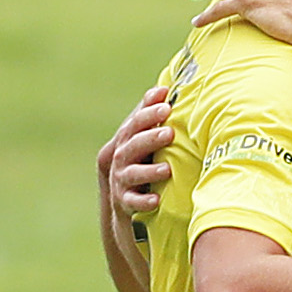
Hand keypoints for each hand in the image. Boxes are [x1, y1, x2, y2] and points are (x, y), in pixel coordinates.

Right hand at [105, 87, 173, 214]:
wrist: (127, 203)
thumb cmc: (141, 162)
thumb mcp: (143, 139)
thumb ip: (150, 117)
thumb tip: (164, 88)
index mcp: (127, 141)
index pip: (134, 124)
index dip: (148, 113)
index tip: (166, 104)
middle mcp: (120, 159)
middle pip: (132, 146)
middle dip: (150, 138)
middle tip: (170, 133)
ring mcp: (121, 181)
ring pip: (132, 174)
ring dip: (149, 171)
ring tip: (168, 169)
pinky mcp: (125, 203)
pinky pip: (133, 202)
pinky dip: (143, 201)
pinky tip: (156, 200)